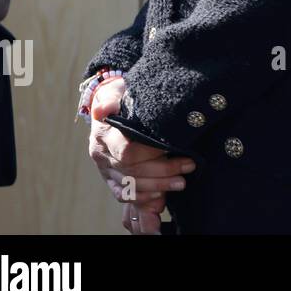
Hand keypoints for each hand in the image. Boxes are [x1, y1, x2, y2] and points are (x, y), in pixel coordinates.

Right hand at [87, 78, 194, 234]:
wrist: (109, 105)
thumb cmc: (120, 97)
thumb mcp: (117, 91)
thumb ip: (111, 99)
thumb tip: (103, 108)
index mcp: (104, 134)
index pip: (127, 151)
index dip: (152, 153)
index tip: (175, 149)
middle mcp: (101, 154)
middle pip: (132, 171)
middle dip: (163, 171)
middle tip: (189, 165)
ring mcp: (105, 168)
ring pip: (130, 186)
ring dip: (158, 187)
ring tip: (181, 182)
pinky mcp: (110, 178)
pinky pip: (124, 195)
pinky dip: (143, 198)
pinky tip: (162, 197)